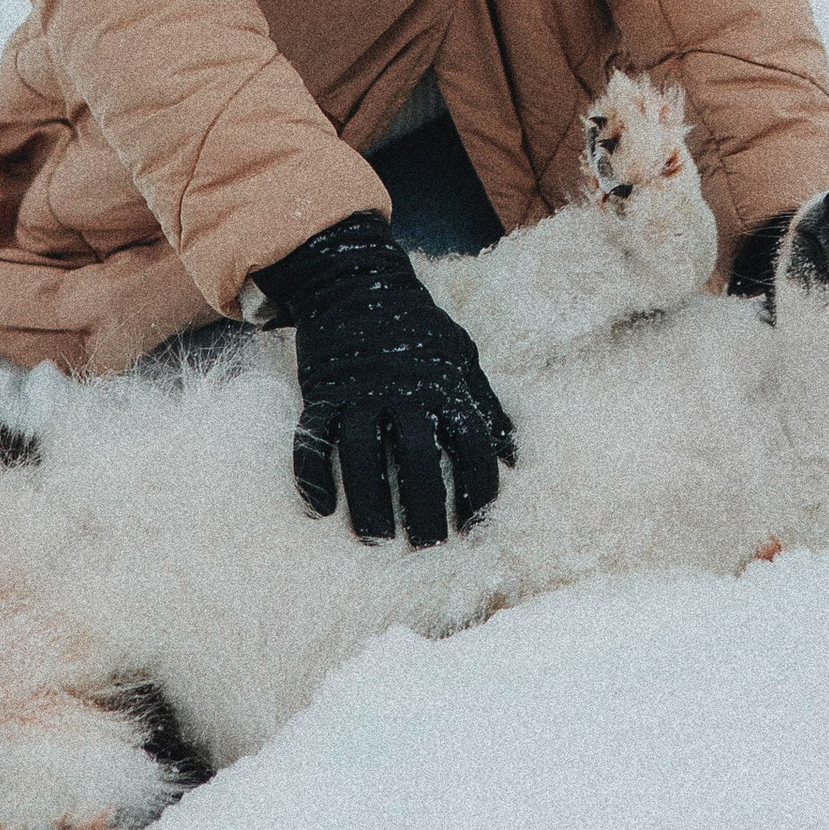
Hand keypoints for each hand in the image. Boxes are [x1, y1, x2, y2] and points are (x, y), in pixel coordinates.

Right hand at [250, 215, 515, 546]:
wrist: (352, 282)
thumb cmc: (416, 325)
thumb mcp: (461, 354)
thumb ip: (487, 404)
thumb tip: (514, 457)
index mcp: (444, 383)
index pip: (471, 442)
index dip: (478, 485)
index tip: (477, 521)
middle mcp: (403, 391)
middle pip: (418, 458)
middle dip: (426, 507)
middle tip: (429, 547)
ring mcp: (359, 392)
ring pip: (363, 456)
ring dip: (369, 502)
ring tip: (376, 540)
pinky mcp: (321, 392)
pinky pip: (314, 440)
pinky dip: (314, 475)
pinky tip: (321, 508)